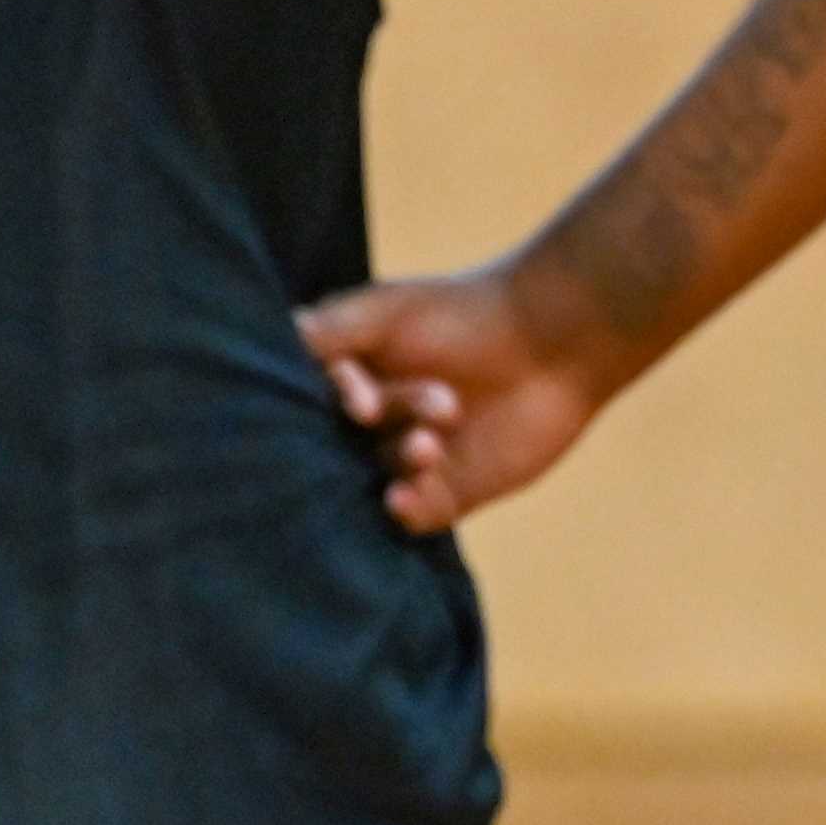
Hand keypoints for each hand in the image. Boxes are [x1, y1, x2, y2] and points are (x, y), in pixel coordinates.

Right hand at [303, 262, 614, 536]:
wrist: (556, 340)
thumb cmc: (467, 312)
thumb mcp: (384, 310)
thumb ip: (323, 332)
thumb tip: (269, 352)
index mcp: (352, 377)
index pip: (310, 404)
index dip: (333, 405)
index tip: (363, 403)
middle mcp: (374, 422)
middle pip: (344, 442)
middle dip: (383, 426)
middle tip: (437, 405)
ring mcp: (410, 458)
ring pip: (377, 476)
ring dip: (399, 461)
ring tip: (433, 442)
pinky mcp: (449, 492)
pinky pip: (412, 514)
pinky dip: (406, 507)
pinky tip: (407, 496)